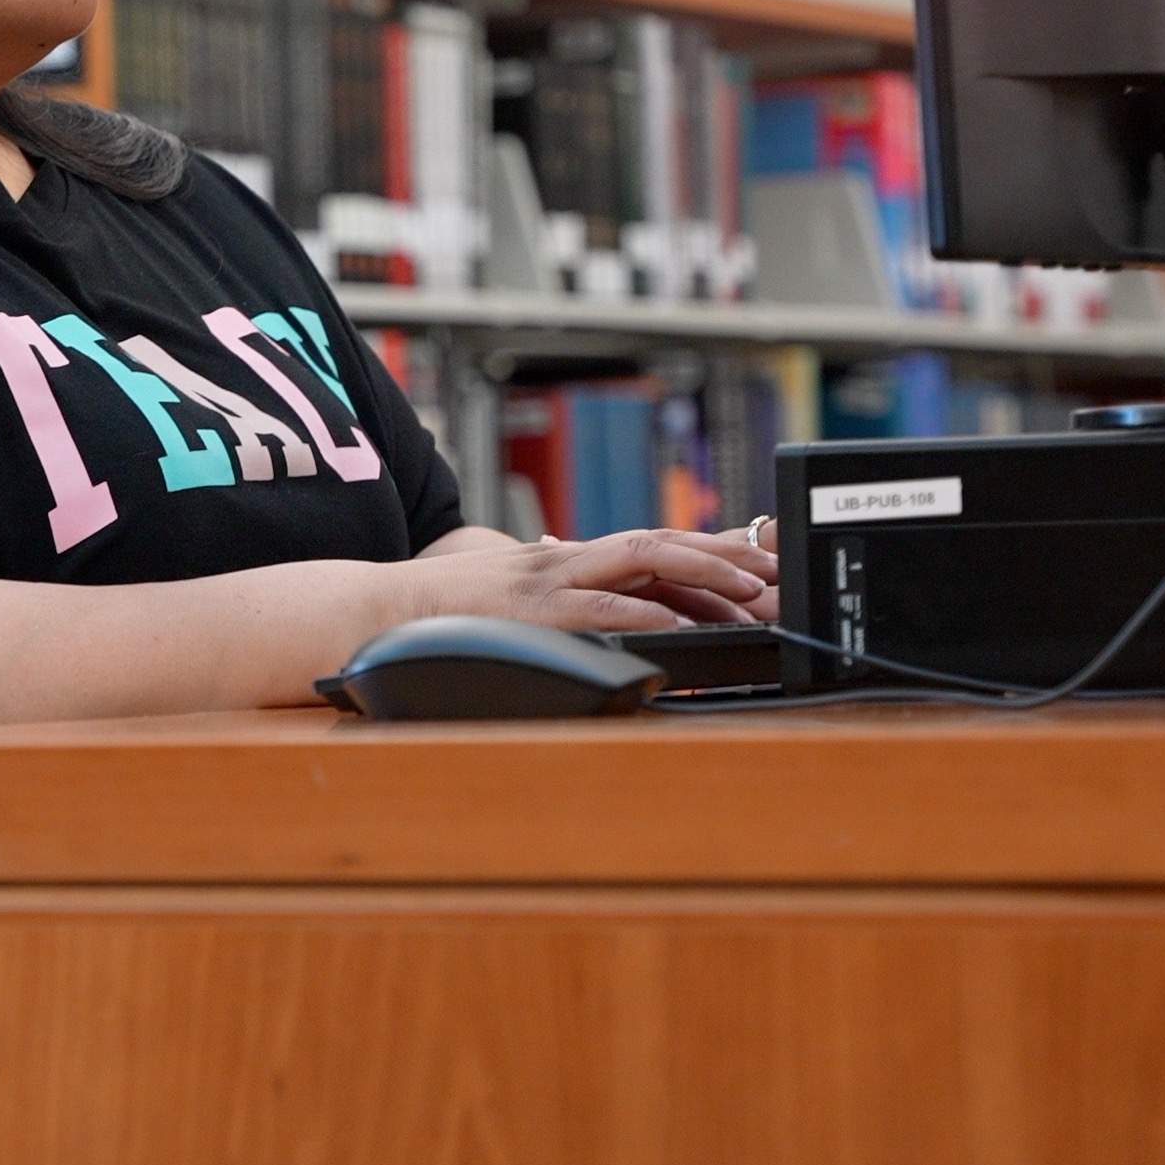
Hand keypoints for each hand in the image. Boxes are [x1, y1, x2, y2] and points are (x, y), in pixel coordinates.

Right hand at [398, 524, 779, 632]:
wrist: (389, 606)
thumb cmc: (449, 609)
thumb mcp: (516, 593)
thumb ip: (558, 590)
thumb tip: (593, 588)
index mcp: (571, 560)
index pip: (655, 546)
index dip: (709, 553)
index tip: (758, 567)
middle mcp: (571, 559)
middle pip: (664, 543)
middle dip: (725, 556)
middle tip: (775, 575)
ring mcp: (554, 580)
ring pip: (644, 560)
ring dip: (702, 573)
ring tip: (747, 591)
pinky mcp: (534, 608)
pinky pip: (597, 605)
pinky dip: (639, 610)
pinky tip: (675, 620)